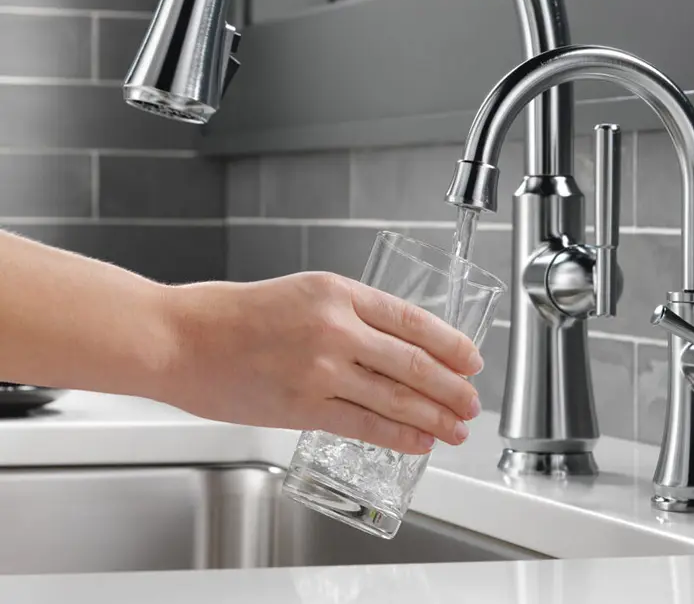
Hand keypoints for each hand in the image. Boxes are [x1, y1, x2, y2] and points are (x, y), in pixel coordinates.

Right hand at [158, 272, 483, 454]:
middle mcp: (335, 327)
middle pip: (412, 361)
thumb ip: (347, 314)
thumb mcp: (301, 292)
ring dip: (433, 415)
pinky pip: (363, 425)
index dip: (450, 342)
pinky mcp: (302, 406)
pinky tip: (418, 441)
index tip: (471, 358)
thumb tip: (392, 344)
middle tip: (472, 401)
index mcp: (337, 291)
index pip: (412, 319)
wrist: (181, 338)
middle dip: (450, 386)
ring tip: (456, 426)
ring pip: (394, 397)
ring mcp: (320, 369)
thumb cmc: (234, 314)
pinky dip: (397, 436)